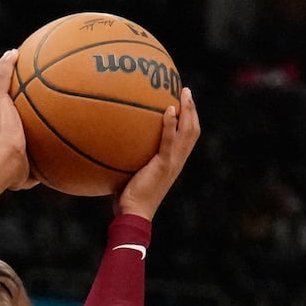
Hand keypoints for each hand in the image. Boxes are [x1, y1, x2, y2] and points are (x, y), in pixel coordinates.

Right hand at [0, 50, 36, 188]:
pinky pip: (1, 78)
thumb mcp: (28, 174)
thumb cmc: (14, 173)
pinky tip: (13, 53)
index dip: (4, 107)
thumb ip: (39, 170)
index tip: (12, 102)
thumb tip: (53, 174)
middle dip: (2, 85)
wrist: (3, 164)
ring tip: (11, 56)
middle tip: (13, 74)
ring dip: (2, 69)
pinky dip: (5, 65)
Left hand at [115, 87, 200, 219]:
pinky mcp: (164, 166)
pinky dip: (171, 125)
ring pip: (188, 132)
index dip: (188, 120)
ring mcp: (173, 163)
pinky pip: (170, 141)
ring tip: (183, 93)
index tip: (183, 102)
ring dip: (188, 110)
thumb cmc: (128, 200)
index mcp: (173, 163)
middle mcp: (177, 162)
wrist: (133, 215)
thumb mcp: (131, 174)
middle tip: (186, 90)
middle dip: (192, 109)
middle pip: (193, 130)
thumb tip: (111, 145)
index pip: (187, 138)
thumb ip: (128, 159)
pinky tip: (169, 109)